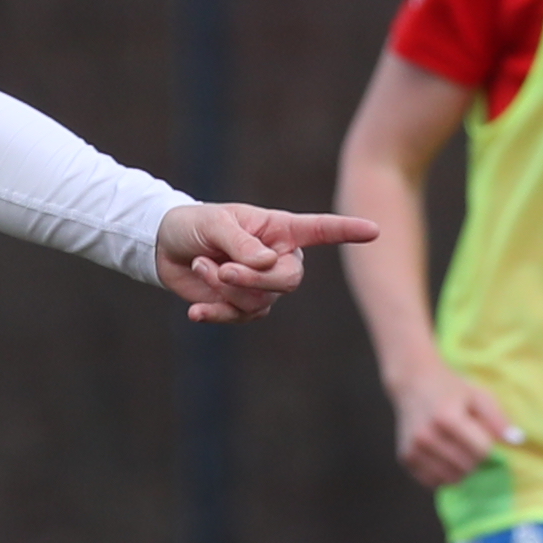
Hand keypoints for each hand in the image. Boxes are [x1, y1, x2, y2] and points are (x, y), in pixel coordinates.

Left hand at [157, 200, 376, 326]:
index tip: (375, 230)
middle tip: (220, 269)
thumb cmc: (195, 225)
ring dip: (226, 290)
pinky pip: (241, 318)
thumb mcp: (215, 225)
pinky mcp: (244, 306)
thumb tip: (268, 263)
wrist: (167, 248)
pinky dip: (216, 314)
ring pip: (261, 301)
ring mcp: (264, 285)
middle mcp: (280, 258)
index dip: (347, 231)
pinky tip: (196, 312)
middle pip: (289, 280)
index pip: (321, 230)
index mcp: (281, 230)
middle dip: (253, 279)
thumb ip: (241, 243)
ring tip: (201, 267)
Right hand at [383, 360, 524, 489]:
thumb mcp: (478, 395)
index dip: (488, 446)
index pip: (481, 451)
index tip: (483, 436)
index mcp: (446, 418)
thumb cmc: (451, 389)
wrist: (413, 384)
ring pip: (451, 478)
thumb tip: (518, 441)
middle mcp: (426, 436)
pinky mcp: (406, 458)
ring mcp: (414, 449)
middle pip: (467, 467)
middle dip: (476, 459)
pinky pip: (433, 482)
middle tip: (470, 444)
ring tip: (458, 451)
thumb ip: (498, 418)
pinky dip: (444, 475)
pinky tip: (445, 458)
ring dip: (462, 470)